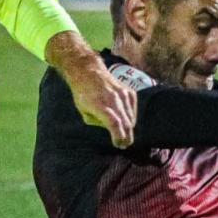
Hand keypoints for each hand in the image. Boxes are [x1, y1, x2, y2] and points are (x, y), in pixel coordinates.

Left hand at [47, 32, 135, 147]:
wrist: (89, 72)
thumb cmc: (84, 94)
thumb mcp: (84, 111)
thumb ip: (98, 122)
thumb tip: (112, 130)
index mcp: (99, 105)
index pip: (114, 124)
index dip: (118, 137)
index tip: (119, 145)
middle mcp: (113, 99)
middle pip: (125, 123)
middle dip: (126, 137)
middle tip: (124, 145)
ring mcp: (122, 94)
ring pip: (131, 118)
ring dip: (129, 128)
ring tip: (125, 136)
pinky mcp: (128, 91)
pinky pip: (133, 109)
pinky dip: (131, 117)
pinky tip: (126, 121)